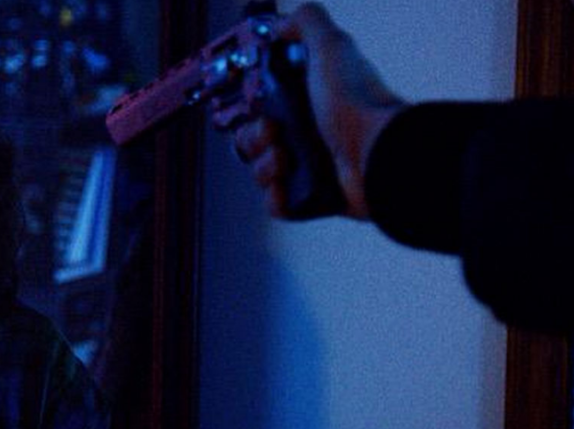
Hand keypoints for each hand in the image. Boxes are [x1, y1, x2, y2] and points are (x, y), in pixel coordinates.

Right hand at [232, 2, 406, 219]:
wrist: (378, 154)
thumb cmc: (357, 104)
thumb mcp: (332, 46)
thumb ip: (307, 23)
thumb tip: (281, 23)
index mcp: (308, 104)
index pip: (261, 109)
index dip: (252, 110)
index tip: (259, 107)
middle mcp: (308, 136)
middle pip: (253, 142)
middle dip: (253, 138)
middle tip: (275, 132)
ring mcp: (311, 169)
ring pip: (261, 173)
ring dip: (265, 166)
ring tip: (288, 159)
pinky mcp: (313, 199)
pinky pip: (277, 204)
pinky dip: (279, 197)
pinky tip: (291, 184)